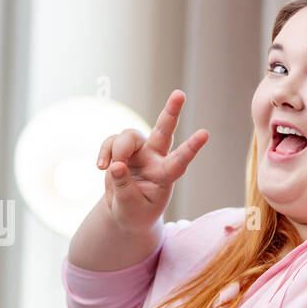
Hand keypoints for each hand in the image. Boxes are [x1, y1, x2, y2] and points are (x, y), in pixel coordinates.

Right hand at [96, 90, 208, 233]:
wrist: (123, 213)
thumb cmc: (134, 214)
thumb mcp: (129, 208)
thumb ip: (123, 187)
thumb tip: (116, 164)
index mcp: (165, 176)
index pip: (180, 161)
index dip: (191, 147)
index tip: (205, 133)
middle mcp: (155, 159)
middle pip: (164, 131)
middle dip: (171, 111)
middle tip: (179, 94)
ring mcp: (140, 152)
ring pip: (130, 135)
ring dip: (118, 149)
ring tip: (109, 168)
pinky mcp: (123, 150)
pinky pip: (111, 141)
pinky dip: (105, 152)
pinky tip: (101, 166)